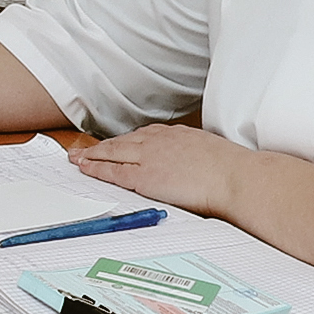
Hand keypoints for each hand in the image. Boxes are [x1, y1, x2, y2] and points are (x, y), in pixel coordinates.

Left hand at [68, 124, 245, 219]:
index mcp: (178, 135)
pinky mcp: (145, 176)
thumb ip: (198, 157)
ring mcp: (151, 157)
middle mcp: (160, 141)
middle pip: (124, 142)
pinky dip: (97, 169)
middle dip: (102, 147)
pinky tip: (86, 168)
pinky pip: (114, 172)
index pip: (144, 137)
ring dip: (93, 156)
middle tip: (83, 150)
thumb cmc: (234, 171)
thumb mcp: (214, 155)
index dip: (126, 142)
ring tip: (76, 159)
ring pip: (113, 153)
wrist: (236, 177)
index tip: (116, 145)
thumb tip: (197, 166)